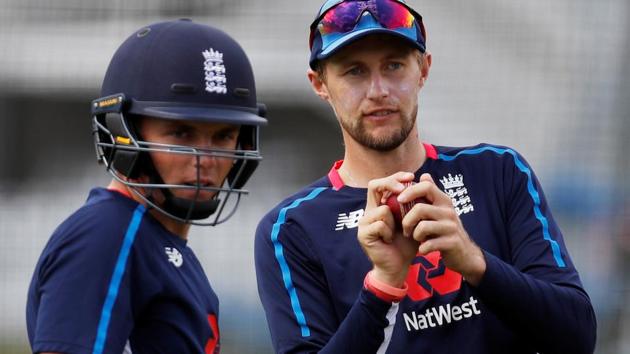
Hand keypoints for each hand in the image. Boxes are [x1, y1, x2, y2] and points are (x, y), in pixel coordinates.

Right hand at [357, 172, 419, 286]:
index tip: (411, 177)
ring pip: (382, 209)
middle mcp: (369, 210)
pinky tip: (390, 241)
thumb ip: (418, 200)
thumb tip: (426, 177)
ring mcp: (364, 222)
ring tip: (397, 233)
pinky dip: (389, 232)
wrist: (399, 266)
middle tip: (404, 188)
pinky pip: (380, 224)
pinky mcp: (363, 233)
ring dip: (395, 220)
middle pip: (374, 185)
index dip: (395, 177)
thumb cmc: (407, 242)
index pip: (382, 182)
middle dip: (391, 184)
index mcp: (380, 205)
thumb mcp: (415, 218)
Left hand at [398, 173, 486, 285]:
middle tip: (405, 229)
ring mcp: (451, 227)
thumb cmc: (444, 230)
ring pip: (422, 227)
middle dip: (407, 220)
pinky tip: (423, 249)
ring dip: (414, 235)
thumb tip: (424, 175)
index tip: (399, 200)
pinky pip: (429, 244)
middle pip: (419, 208)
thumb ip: (430, 195)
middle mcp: (449, 211)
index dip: (410, 191)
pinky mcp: (451, 242)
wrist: (463, 253)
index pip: (426, 186)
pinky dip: (422, 248)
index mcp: (443, 200)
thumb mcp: (439, 210)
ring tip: (416, 238)